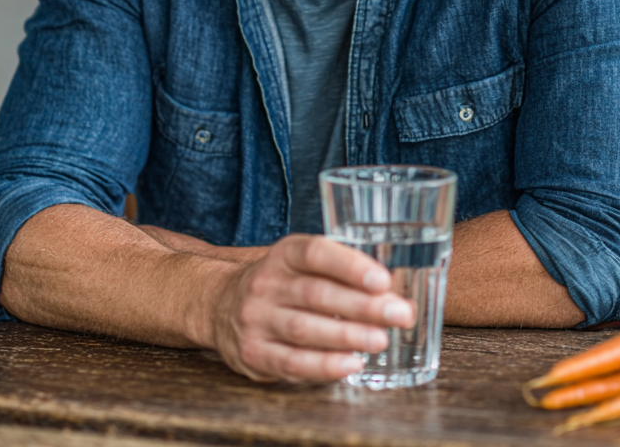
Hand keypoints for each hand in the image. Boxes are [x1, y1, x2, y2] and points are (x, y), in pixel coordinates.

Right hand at [207, 234, 415, 381]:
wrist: (220, 304)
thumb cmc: (281, 282)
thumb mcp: (300, 262)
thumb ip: (338, 270)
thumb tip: (393, 291)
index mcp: (284, 254)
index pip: (316, 253)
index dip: (350, 266)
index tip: (383, 280)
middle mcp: (266, 283)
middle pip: (317, 294)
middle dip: (363, 306)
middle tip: (399, 314)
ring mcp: (256, 319)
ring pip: (304, 328)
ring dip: (347, 336)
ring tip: (381, 339)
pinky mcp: (254, 353)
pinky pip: (292, 362)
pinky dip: (324, 365)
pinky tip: (351, 364)